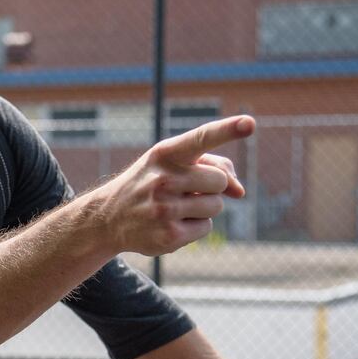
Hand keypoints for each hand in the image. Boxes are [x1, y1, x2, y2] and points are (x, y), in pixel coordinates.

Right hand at [92, 115, 252, 256]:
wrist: (108, 217)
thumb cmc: (150, 183)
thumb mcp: (172, 163)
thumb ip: (213, 165)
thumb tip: (241, 192)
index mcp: (165, 154)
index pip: (201, 138)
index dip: (228, 130)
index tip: (249, 123)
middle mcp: (163, 179)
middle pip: (219, 181)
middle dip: (209, 187)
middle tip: (182, 190)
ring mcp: (164, 209)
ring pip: (216, 205)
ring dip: (203, 208)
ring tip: (172, 207)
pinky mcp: (168, 236)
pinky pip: (206, 227)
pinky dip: (194, 227)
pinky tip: (169, 224)